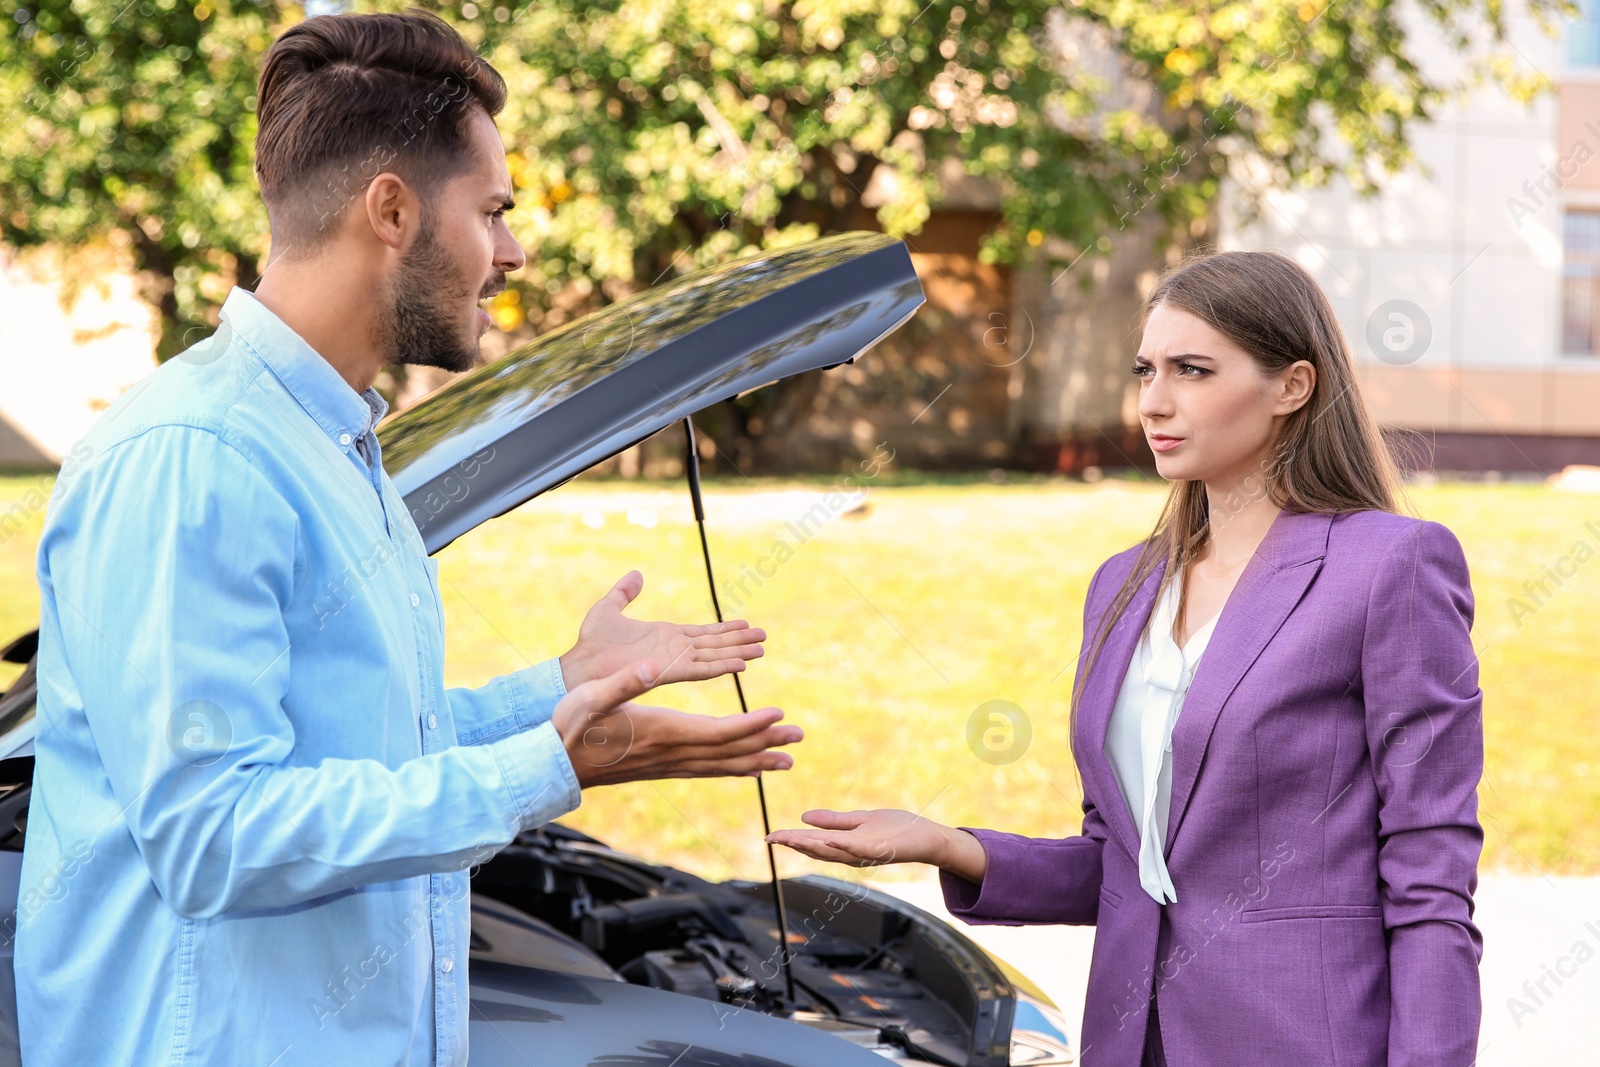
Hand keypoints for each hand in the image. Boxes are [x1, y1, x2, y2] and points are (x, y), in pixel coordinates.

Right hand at [551, 660, 802, 788]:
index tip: (779, 714)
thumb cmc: (569, 725)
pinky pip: (706, 771)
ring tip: (786, 762)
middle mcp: (671, 753)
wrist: (554, 764)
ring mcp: (667, 765)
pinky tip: (745, 769)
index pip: (718, 732)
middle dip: (766, 744)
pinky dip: (731, 769)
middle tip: (800, 739)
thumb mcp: (593, 695)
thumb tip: (651, 664)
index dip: (750, 725)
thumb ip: (624, 681)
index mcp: (662, 731)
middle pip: (729, 752)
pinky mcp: (661, 769)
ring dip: (755, 761)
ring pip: (721, 766)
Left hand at [559, 571, 764, 689]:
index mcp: (665, 636)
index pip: (702, 633)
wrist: (579, 667)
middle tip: (764, 636)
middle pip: (715, 644)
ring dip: (738, 652)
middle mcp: (675, 650)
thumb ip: (624, 593)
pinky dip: (722, 666)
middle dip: (739, 640)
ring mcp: (674, 661)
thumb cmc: (590, 644)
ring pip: (714, 656)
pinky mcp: (669, 672)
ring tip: (761, 649)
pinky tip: (741, 664)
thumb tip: (636, 574)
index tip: (745, 624)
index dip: (724, 630)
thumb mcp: (609, 609)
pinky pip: (702, 669)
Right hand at [767, 809, 985, 881]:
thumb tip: (804, 817)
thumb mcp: (860, 820)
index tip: (769, 836)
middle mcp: (852, 852)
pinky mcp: (882, 850)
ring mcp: (866, 853)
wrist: (927, 838)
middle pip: (818, 851)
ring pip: (834, 852)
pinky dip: (843, 846)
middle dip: (794, 844)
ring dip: (811, 846)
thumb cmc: (896, 828)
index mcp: (845, 844)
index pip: (812, 842)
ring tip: (790, 839)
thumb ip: (833, 821)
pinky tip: (828, 839)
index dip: (790, 839)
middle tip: (771, 839)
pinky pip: (859, 849)